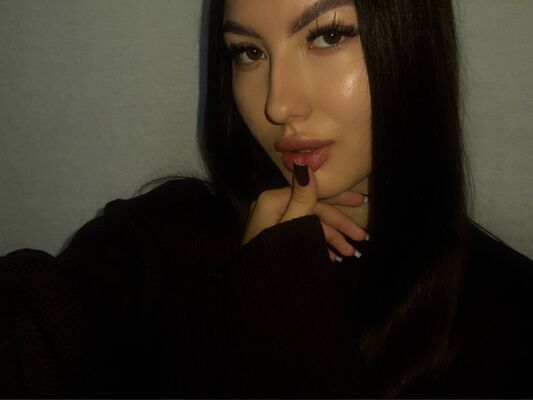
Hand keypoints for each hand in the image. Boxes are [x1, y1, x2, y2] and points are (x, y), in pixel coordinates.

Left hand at [241, 163, 366, 261]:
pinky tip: (331, 258)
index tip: (362, 203)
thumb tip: (304, 162)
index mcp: (273, 200)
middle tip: (362, 236)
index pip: (313, 193)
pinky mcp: (274, 239)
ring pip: (309, 225)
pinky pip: (300, 236)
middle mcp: (272, 208)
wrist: (256, 294)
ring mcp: (273, 224)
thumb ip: (302, 198)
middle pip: (313, 210)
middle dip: (339, 224)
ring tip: (350, 254)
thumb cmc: (273, 258)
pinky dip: (317, 244)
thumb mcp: (291, 226)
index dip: (339, 199)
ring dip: (331, 238)